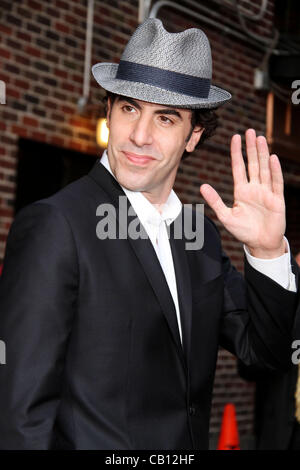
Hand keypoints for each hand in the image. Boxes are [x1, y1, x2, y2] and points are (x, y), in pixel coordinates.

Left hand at [200, 129, 285, 258]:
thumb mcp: (225, 216)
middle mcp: (254, 188)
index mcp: (242, 191)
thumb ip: (214, 200)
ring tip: (261, 139)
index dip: (237, 152)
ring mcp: (266, 192)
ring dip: (263, 154)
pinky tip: (272, 158)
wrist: (260, 244)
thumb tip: (202, 186)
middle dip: (251, 148)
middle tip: (250, 131)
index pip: (239, 167)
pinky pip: (276, 182)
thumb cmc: (243, 231)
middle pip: (253, 163)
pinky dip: (275, 170)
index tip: (235, 137)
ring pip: (264, 169)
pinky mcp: (277, 200)